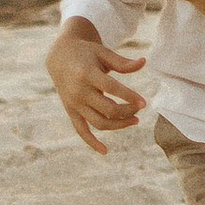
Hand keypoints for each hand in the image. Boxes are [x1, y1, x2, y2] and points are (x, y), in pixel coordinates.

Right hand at [47, 20, 145, 154]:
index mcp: (87, 74)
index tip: (144, 102)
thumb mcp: (104, 53)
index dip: (129, 97)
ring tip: (135, 120)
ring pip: (98, 122)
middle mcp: (79, 91)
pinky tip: (105, 151)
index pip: (111, 89)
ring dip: (119, 125)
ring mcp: (74, 103)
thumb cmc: (87, 53)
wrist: (59, 56)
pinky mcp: (71, 111)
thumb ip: (123, 63)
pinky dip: (91, 142)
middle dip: (128, 111)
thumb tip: (144, 62)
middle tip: (140, 108)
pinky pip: (81, 131)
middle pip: (108, 109)